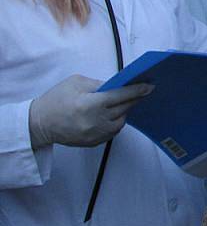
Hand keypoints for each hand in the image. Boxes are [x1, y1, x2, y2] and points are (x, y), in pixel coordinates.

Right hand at [29, 75, 153, 147]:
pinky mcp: (94, 142)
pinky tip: (112, 114)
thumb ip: (100, 84)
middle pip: (124, 108)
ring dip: (124, 111)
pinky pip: (113, 131)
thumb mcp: (77, 83)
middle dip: (134, 99)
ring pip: (121, 121)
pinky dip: (115, 121)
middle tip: (143, 91)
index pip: (120, 96)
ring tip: (122, 102)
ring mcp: (95, 134)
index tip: (150, 86)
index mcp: (90, 104)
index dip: (137, 90)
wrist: (38, 123)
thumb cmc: (56, 99)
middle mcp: (95, 121)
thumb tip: (119, 85)